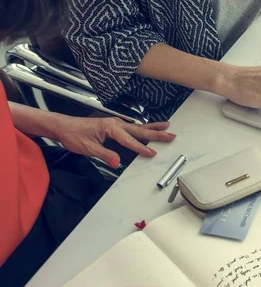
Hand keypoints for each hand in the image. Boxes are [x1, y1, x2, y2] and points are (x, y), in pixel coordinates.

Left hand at [54, 116, 175, 167]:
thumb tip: (117, 163)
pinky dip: (143, 129)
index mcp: (111, 128)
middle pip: (139, 130)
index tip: (152, 153)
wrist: (62, 127)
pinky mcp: (113, 127)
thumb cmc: (73, 135)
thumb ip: (104, 154)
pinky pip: (132, 129)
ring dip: (153, 128)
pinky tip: (148, 130)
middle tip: (171, 135)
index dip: (141, 147)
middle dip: (156, 133)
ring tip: (166, 127)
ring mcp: (115, 124)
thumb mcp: (87, 148)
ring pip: (138, 127)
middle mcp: (115, 124)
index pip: (129, 140)